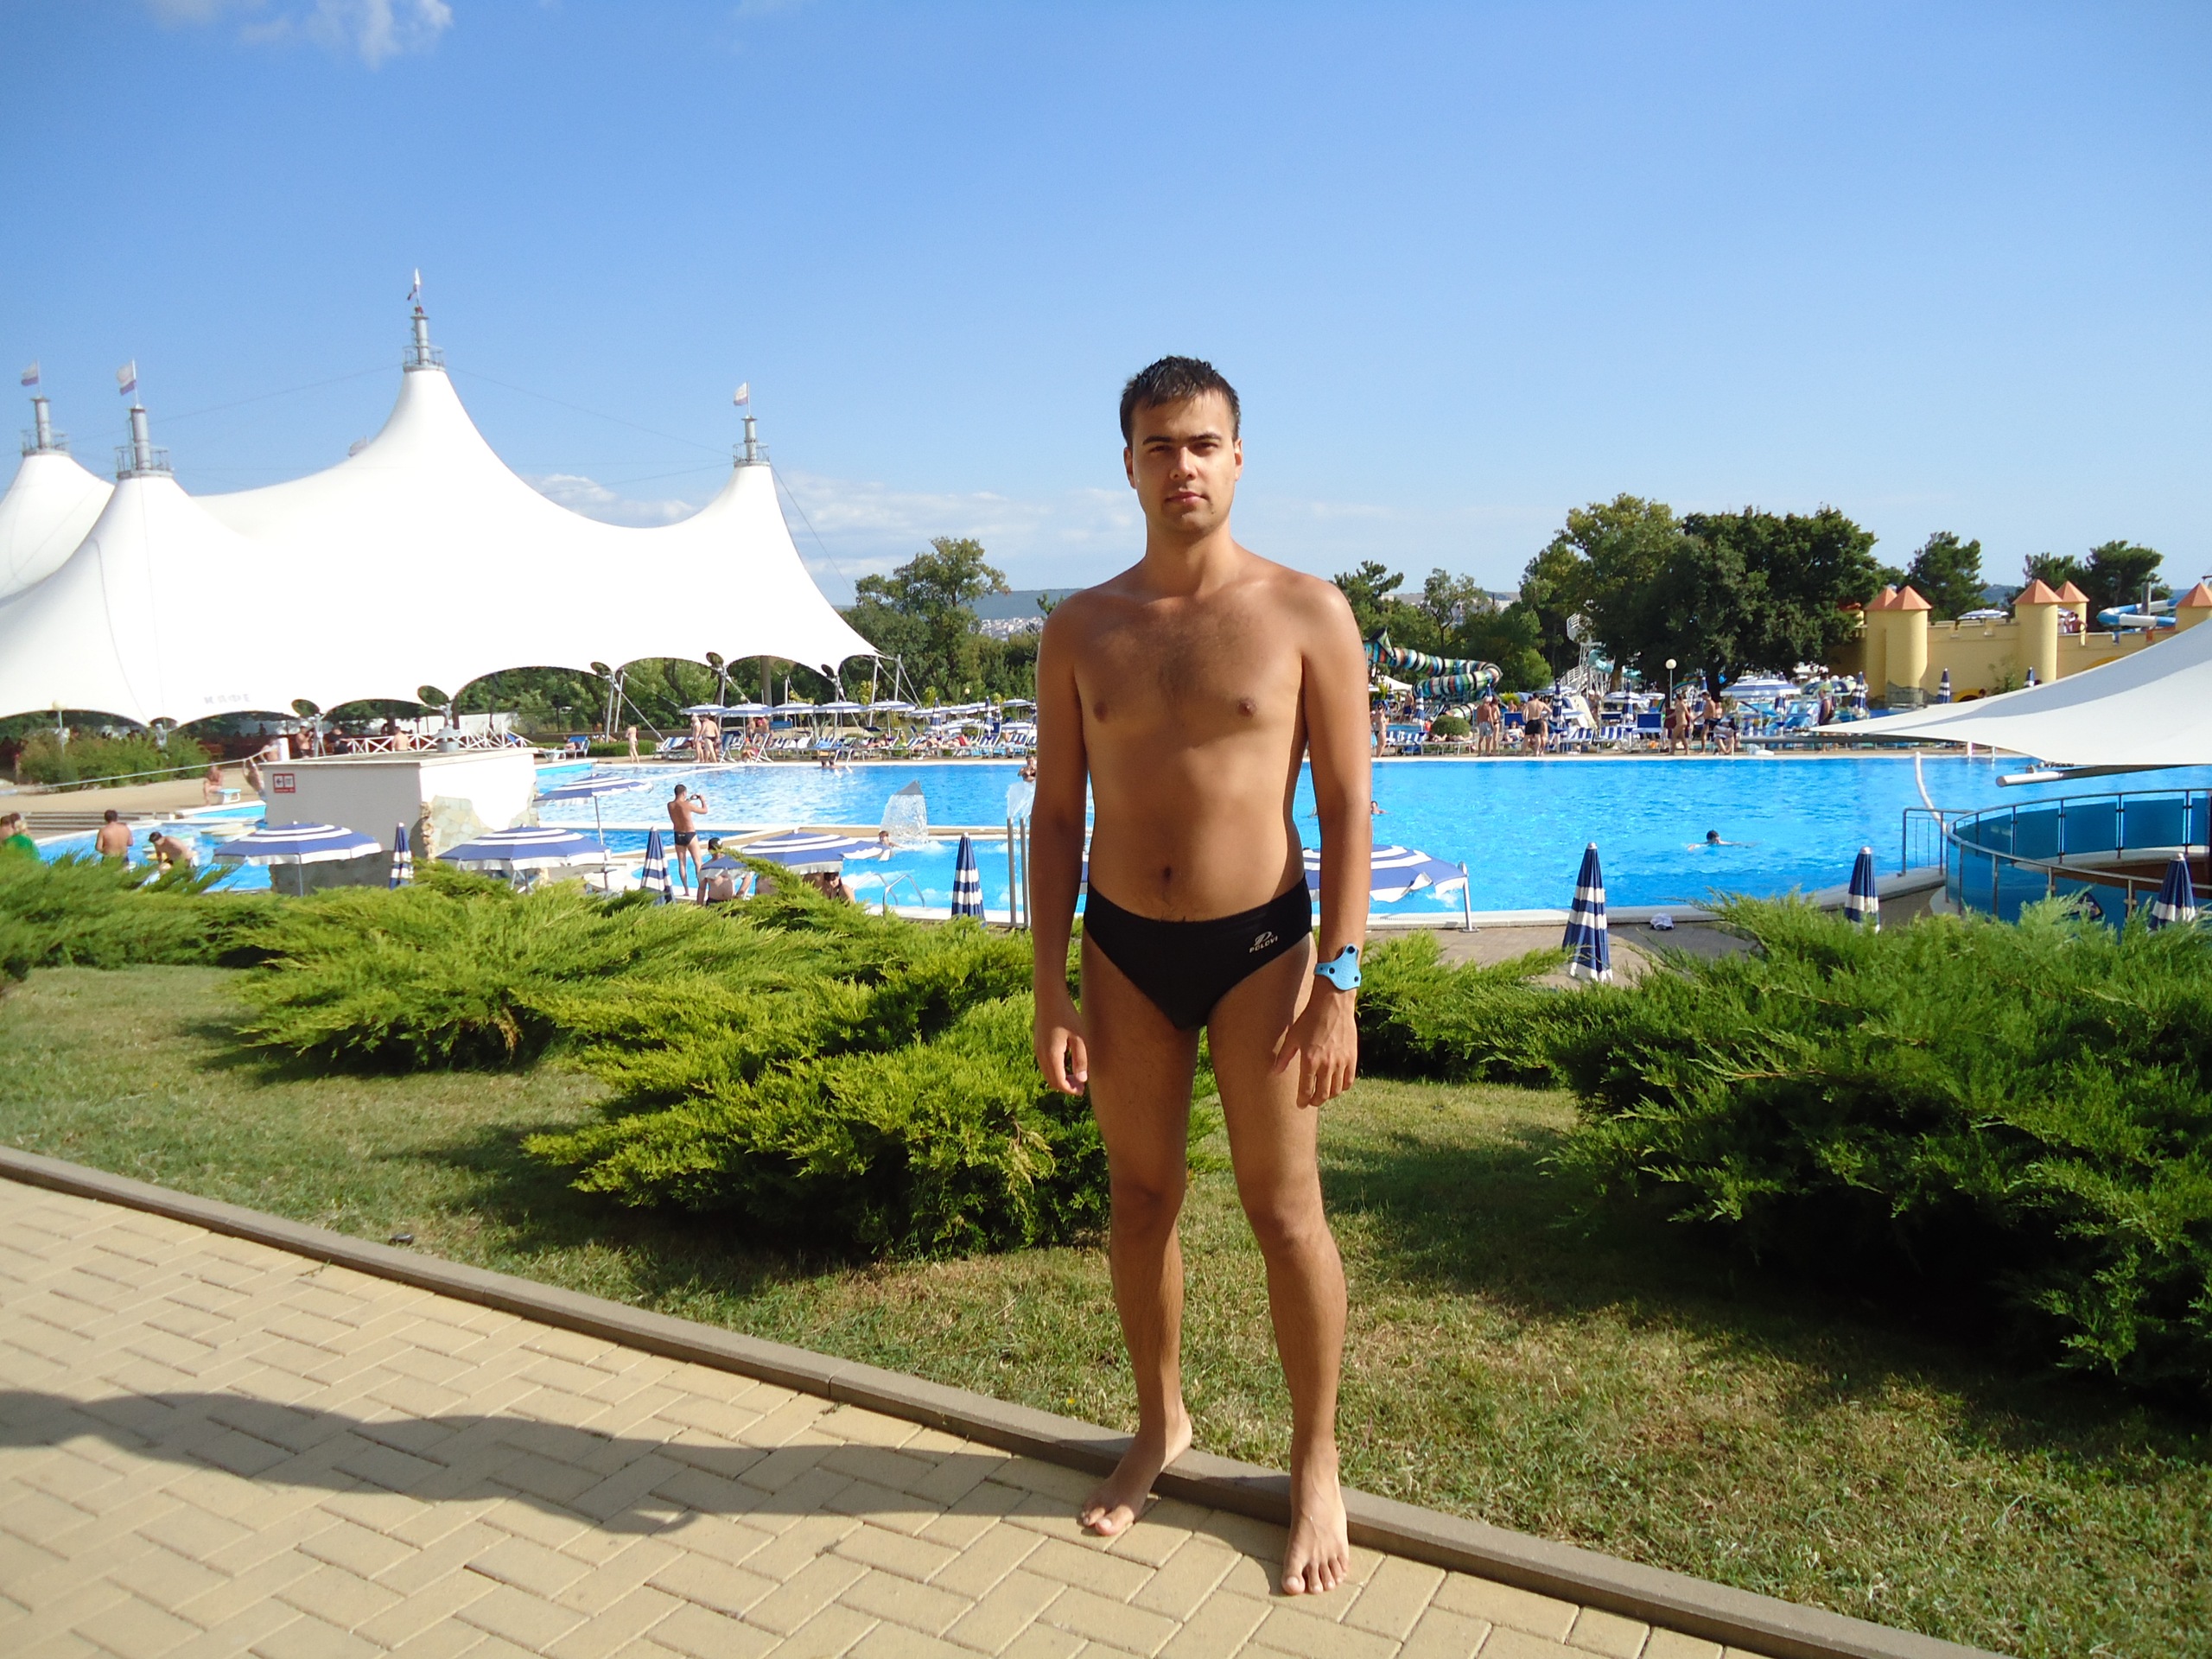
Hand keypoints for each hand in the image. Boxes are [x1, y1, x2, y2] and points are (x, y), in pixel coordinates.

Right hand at [1034, 988, 1089, 1095]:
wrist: (1048, 997)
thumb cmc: (1067, 1015)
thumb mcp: (1079, 1037)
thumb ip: (1081, 1060)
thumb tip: (1082, 1080)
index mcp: (1052, 1055)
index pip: (1059, 1083)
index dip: (1071, 1090)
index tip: (1082, 1090)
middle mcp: (1041, 1055)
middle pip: (1052, 1082)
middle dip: (1066, 1087)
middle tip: (1081, 1086)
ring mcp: (1037, 1050)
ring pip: (1047, 1074)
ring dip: (1060, 1079)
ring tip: (1076, 1076)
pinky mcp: (1037, 1044)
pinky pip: (1045, 1065)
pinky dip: (1055, 1071)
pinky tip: (1067, 1064)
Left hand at [1272, 981, 1357, 1107]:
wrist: (1332, 1005)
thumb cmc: (1310, 1020)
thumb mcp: (1293, 1037)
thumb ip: (1284, 1057)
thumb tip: (1275, 1072)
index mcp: (1309, 1061)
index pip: (1306, 1090)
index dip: (1303, 1101)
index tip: (1300, 1104)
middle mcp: (1326, 1065)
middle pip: (1322, 1095)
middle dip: (1315, 1101)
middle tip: (1311, 1101)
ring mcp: (1341, 1062)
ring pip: (1336, 1091)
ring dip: (1329, 1096)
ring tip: (1323, 1094)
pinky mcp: (1352, 1058)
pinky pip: (1349, 1081)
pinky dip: (1342, 1087)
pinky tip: (1337, 1085)